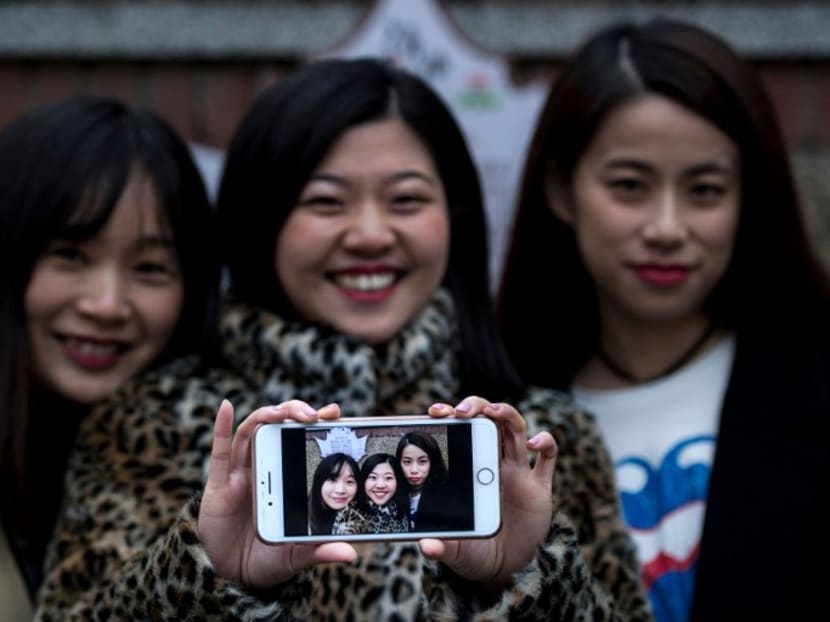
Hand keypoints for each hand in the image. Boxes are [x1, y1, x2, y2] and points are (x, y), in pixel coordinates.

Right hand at [198, 399, 355, 588]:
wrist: (234, 576)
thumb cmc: (269, 559)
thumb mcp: (297, 556)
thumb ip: (320, 550)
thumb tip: (350, 556)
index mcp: (288, 479)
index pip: (303, 441)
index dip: (316, 423)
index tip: (334, 413)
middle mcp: (266, 469)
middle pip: (279, 427)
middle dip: (294, 413)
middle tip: (312, 414)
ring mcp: (241, 474)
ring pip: (253, 432)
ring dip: (266, 416)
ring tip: (280, 412)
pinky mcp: (219, 484)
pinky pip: (220, 451)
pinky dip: (221, 427)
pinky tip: (226, 408)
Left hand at [419, 396, 556, 588]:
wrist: (506, 571)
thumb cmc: (475, 552)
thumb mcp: (454, 551)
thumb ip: (441, 547)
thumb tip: (425, 547)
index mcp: (470, 470)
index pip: (461, 432)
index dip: (450, 415)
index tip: (435, 412)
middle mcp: (494, 463)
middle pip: (488, 420)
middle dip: (476, 406)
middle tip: (461, 411)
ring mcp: (518, 472)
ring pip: (515, 429)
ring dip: (506, 413)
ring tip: (494, 411)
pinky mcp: (540, 487)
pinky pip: (548, 457)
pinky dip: (545, 442)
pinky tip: (533, 443)